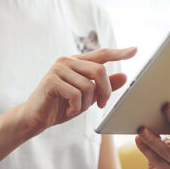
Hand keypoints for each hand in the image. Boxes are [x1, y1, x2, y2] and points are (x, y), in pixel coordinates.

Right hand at [21, 47, 136, 132]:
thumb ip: (104, 87)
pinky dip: (76, 108)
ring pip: (89, 86)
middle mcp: (67, 61)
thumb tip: (124, 76)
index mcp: (76, 62)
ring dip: (87, 104)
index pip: (102, 54)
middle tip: (101, 106)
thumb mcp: (87, 98)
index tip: (135, 50)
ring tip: (75, 109)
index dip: (119, 53)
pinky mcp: (51, 81)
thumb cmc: (60, 106)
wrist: (34, 118)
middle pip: (100, 71)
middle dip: (105, 92)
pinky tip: (67, 110)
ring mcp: (58, 69)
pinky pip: (76, 95)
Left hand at [135, 91, 169, 168]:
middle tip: (166, 105)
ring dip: (153, 138)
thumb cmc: (162, 157)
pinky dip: (146, 150)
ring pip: (167, 150)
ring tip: (141, 128)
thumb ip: (167, 128)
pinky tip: (137, 140)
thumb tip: (156, 106)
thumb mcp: (167, 141)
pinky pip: (156, 161)